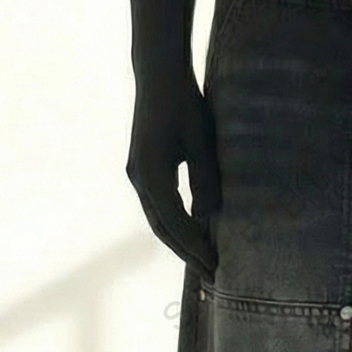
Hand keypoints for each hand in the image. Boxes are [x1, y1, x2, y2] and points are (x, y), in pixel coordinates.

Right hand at [126, 62, 219, 278]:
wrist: (158, 76)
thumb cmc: (184, 104)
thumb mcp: (202, 142)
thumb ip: (205, 179)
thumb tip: (208, 215)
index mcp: (152, 174)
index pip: (175, 223)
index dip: (194, 247)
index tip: (214, 267)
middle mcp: (139, 178)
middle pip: (162, 228)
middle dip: (186, 253)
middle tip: (211, 275)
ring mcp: (138, 174)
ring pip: (158, 219)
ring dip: (179, 241)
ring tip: (203, 259)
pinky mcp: (142, 168)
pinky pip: (158, 205)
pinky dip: (174, 223)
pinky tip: (193, 231)